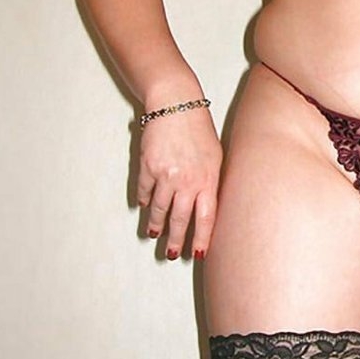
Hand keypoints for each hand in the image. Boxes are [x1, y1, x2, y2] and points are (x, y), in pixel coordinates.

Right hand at [136, 109, 222, 259]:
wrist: (176, 105)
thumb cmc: (199, 129)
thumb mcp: (216, 156)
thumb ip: (212, 181)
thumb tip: (208, 206)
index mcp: (207, 179)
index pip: (206, 218)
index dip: (201, 238)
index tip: (197, 254)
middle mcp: (186, 180)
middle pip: (180, 219)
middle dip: (175, 240)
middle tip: (171, 254)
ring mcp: (165, 174)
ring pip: (159, 208)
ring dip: (156, 224)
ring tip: (154, 234)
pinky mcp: (147, 166)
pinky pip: (144, 190)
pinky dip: (144, 201)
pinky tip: (144, 208)